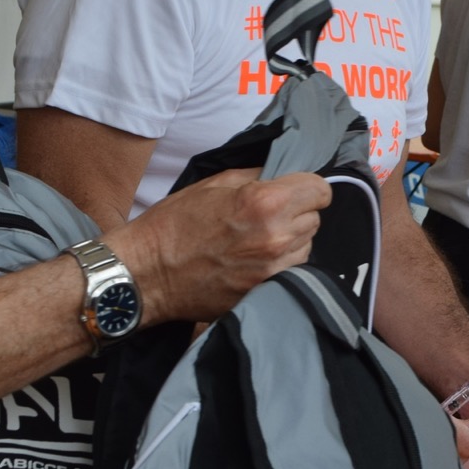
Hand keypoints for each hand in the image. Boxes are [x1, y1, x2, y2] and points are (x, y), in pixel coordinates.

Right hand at [111, 169, 328, 324]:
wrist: (147, 274)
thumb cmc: (173, 225)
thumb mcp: (214, 184)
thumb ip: (257, 176)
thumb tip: (284, 174)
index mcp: (265, 203)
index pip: (321, 190)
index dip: (307, 187)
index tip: (294, 190)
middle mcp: (277, 237)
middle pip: (314, 219)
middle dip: (296, 213)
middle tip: (265, 215)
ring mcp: (273, 270)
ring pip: (306, 247)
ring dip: (290, 240)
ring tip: (257, 239)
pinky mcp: (265, 293)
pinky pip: (291, 272)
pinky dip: (279, 264)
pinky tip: (253, 261)